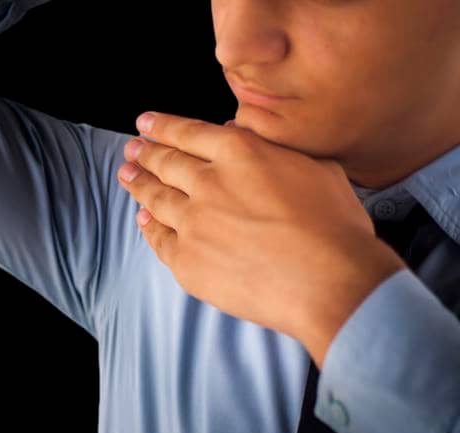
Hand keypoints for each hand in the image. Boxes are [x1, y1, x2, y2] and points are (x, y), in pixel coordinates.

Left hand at [117, 111, 407, 367]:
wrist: (329, 282)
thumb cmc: (333, 225)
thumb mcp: (315, 166)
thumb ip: (273, 147)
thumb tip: (238, 132)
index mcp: (240, 153)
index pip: (189, 132)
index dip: (162, 126)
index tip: (145, 123)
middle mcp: (209, 183)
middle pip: (166, 163)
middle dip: (145, 152)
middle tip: (132, 148)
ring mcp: (193, 223)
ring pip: (156, 197)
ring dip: (138, 183)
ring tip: (126, 174)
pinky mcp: (186, 260)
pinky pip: (158, 238)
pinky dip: (148, 225)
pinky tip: (142, 218)